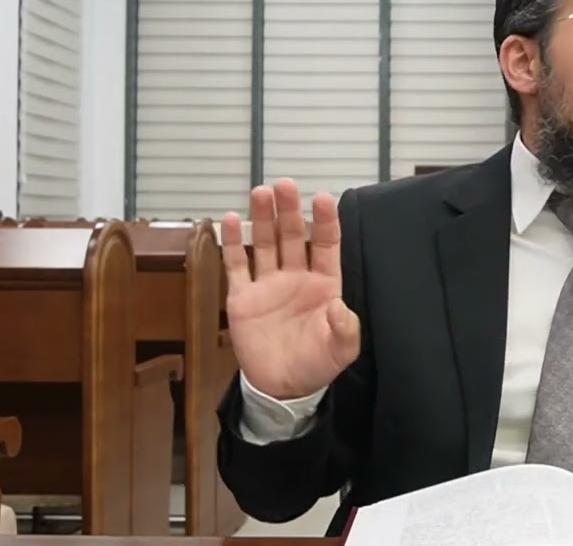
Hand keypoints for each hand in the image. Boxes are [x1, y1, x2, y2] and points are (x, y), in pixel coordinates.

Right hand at [221, 178, 360, 400]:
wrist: (282, 388)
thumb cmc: (317, 364)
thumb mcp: (341, 350)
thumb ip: (344, 328)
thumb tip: (338, 305)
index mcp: (324, 283)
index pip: (326, 244)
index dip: (325, 221)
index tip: (322, 197)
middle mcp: (296, 276)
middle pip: (293, 235)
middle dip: (289, 210)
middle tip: (285, 185)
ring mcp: (267, 284)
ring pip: (264, 243)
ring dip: (262, 218)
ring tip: (260, 193)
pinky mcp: (242, 297)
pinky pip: (236, 265)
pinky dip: (231, 243)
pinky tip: (228, 220)